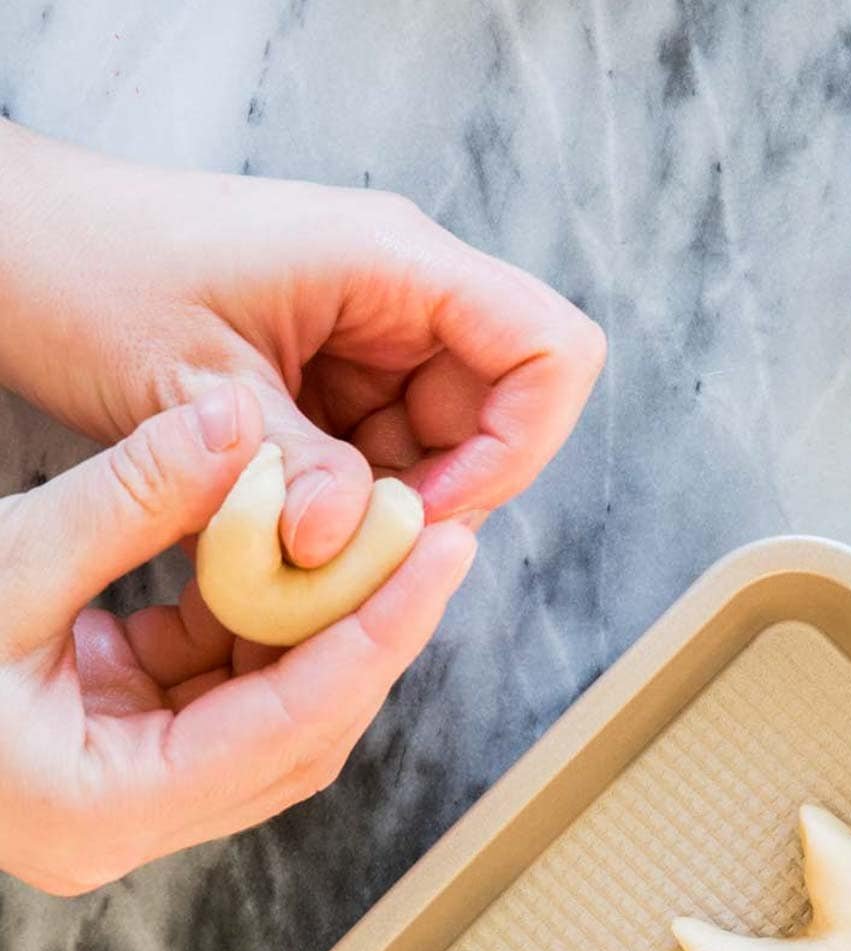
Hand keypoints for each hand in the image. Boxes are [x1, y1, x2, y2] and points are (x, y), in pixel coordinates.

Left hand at [0, 123, 606, 565]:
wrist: (20, 248)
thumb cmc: (92, 275)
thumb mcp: (196, 389)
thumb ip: (294, 471)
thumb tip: (354, 549)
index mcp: (392, 264)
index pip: (550, 355)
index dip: (520, 452)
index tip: (431, 518)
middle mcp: (400, 296)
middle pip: (499, 418)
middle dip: (437, 501)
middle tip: (346, 555)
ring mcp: (370, 337)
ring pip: (439, 452)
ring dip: (379, 514)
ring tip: (287, 543)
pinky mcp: (334, 377)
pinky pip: (378, 458)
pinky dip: (340, 506)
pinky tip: (274, 524)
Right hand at [0, 385, 476, 893]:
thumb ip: (123, 503)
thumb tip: (234, 427)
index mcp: (103, 813)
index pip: (284, 728)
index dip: (372, 637)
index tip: (438, 556)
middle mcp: (129, 824)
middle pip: (296, 735)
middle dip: (365, 634)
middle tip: (431, 539)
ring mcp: (124, 794)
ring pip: (265, 716)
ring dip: (315, 628)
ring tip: (373, 538)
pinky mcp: (115, 751)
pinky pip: (214, 691)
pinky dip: (250, 623)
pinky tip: (279, 554)